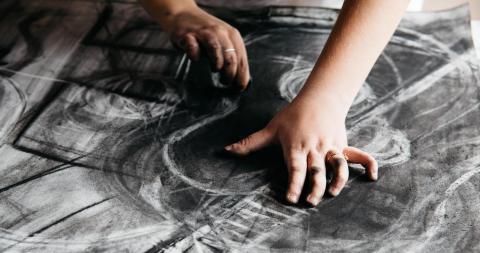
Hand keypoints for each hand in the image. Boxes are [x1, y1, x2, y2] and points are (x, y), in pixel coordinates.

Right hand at [162, 6, 249, 89]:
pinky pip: (193, 49)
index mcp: (232, 35)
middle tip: (225, 82)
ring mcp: (203, 33)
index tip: (238, 88)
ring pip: (216, 52)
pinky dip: (195, 56)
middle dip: (230, 75)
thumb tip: (241, 81)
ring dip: (217, 65)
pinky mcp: (187, 35)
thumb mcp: (223, 40)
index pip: (242, 60)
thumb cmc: (205, 34)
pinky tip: (196, 59)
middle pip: (231, 58)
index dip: (242, 77)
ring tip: (214, 70)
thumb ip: (232, 55)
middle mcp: (220, 32)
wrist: (182, 14)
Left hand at [224, 92, 377, 205]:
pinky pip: (359, 156)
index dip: (294, 184)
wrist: (318, 98)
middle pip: (317, 171)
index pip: (296, 169)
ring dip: (338, 180)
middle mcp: (315, 149)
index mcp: (296, 147)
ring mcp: (331, 147)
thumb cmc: (292, 116)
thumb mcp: (270, 129)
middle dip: (315, 188)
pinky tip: (373, 177)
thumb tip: (225, 151)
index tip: (291, 199)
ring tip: (332, 194)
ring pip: (338, 166)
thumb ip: (249, 143)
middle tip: (310, 202)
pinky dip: (369, 165)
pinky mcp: (343, 145)